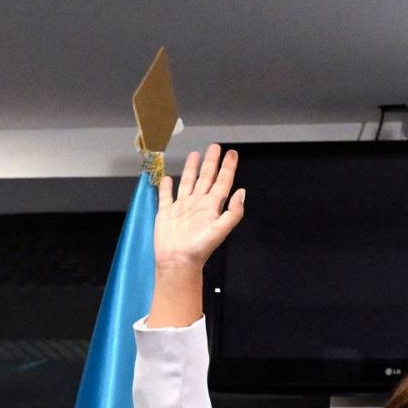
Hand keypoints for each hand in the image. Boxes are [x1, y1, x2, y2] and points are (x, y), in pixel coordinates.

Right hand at [154, 143, 244, 272]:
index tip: (232, 153)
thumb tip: (241, 192)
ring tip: (195, 155)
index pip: (222, 182)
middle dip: (211, 162)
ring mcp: (182, 207)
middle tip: (215, 147)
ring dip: (191, 169)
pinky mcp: (166, 212)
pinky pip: (166, 195)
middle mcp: (198, 203)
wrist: (177, 261)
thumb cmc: (199, 247)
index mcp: (212, 206)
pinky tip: (168, 178)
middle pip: (206, 177)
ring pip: (187, 182)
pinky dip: (167, 186)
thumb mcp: (221, 229)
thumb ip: (233, 211)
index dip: (228, 167)